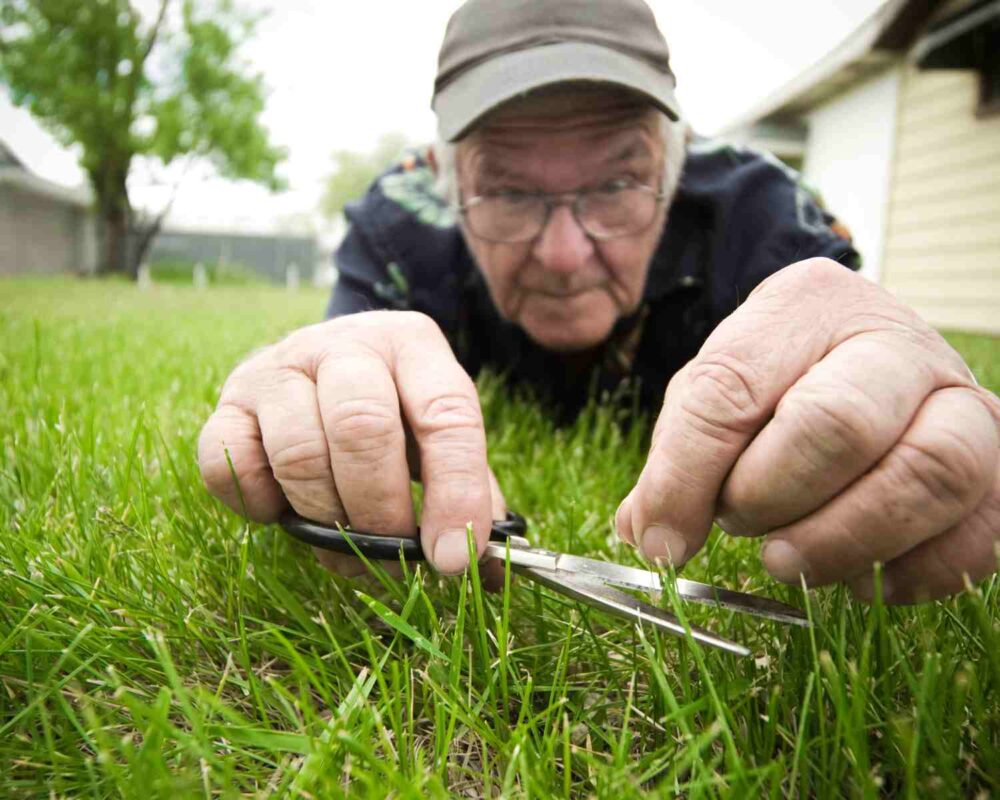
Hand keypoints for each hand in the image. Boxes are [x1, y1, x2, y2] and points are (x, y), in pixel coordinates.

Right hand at [198, 310, 504, 576]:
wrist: (320, 362)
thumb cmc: (392, 411)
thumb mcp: (437, 435)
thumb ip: (469, 491)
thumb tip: (489, 570)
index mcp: (412, 344)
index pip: (446, 412)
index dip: (456, 491)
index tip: (455, 558)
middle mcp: (345, 344)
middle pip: (363, 427)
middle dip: (380, 510)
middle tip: (390, 551)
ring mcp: (279, 367)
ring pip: (298, 451)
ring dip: (324, 515)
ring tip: (342, 537)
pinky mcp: (229, 401)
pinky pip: (230, 462)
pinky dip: (259, 503)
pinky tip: (283, 509)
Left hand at [616, 259, 999, 603]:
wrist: (867, 355)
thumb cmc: (781, 378)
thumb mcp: (717, 391)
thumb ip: (678, 459)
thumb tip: (650, 538)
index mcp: (806, 305)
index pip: (731, 390)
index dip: (686, 477)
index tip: (662, 540)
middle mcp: (896, 341)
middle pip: (840, 424)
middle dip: (772, 496)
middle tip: (742, 525)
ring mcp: (963, 400)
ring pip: (931, 474)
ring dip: (844, 539)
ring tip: (791, 560)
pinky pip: (982, 532)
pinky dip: (913, 573)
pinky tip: (858, 577)